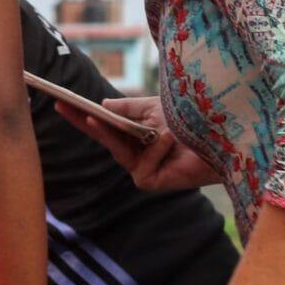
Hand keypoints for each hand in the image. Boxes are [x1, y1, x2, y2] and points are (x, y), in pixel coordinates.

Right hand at [64, 95, 219, 191]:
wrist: (224, 137)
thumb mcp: (155, 108)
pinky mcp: (150, 182)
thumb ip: (127, 108)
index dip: (81, 115)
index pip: (104, 125)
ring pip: (118, 150)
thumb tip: (101, 105)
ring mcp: (143, 170)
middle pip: (103, 138)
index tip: (61, 102)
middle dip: (86, 120)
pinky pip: (141, 163)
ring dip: (138, 134)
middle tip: (63, 102)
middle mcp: (137, 154)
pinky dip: (157, 147)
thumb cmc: (194, 121)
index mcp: (136, 136)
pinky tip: (175, 143)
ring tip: (163, 128)